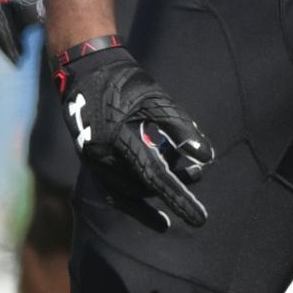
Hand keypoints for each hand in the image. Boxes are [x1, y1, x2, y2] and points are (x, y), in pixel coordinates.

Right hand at [53, 40, 214, 230]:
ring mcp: (94, 163)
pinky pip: (115, 195)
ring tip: (182, 174)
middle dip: (175, 184)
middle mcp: (102, 156)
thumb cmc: (125, 82)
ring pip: (131, 193)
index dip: (179, 197)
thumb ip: (180, 128)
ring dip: (159, 191)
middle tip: (198, 172)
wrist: (85, 72)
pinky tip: (159, 220)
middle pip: (145, 185)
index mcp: (118, 138)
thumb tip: (207, 158)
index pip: (154, 176)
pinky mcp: (92, 165)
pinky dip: (137, 207)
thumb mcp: (156, 99)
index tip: (201, 218)